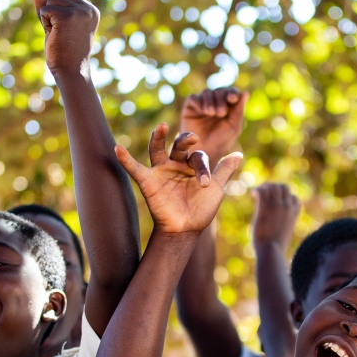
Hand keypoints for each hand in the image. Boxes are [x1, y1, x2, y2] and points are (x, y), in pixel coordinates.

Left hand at [33, 0, 99, 79]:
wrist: (70, 70)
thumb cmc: (64, 51)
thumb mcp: (56, 24)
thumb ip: (48, 7)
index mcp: (91, 10)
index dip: (58, 9)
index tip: (67, 29)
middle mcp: (88, 9)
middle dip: (53, 12)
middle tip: (62, 32)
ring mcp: (79, 12)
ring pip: (50, 0)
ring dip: (48, 17)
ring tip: (59, 34)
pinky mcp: (67, 16)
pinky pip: (45, 9)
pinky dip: (45, 22)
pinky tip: (55, 34)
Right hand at [115, 123, 241, 234]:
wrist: (185, 229)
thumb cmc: (201, 209)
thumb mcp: (216, 188)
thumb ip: (224, 170)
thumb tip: (239, 153)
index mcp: (192, 165)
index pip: (198, 156)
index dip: (203, 167)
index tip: (205, 183)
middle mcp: (175, 164)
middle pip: (178, 145)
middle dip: (185, 141)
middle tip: (192, 138)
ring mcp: (160, 171)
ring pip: (157, 149)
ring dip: (158, 137)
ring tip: (161, 127)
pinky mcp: (147, 181)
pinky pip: (134, 168)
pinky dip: (125, 159)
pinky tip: (117, 148)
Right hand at [180, 88, 248, 158]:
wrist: (204, 151)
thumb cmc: (222, 140)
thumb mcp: (234, 126)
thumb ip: (239, 110)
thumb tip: (246, 92)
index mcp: (228, 105)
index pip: (231, 92)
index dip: (232, 93)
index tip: (232, 99)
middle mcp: (215, 102)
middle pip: (219, 91)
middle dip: (221, 100)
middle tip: (221, 113)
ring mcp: (202, 103)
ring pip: (207, 93)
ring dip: (210, 101)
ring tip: (211, 113)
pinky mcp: (190, 107)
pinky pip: (193, 98)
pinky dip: (199, 102)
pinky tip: (202, 111)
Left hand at [251, 184, 300, 248]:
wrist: (271, 251)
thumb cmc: (276, 249)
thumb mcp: (283, 236)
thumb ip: (282, 228)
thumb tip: (275, 230)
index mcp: (293, 214)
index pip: (294, 198)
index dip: (285, 197)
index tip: (275, 201)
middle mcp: (287, 207)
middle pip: (284, 187)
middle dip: (274, 187)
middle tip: (264, 193)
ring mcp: (277, 205)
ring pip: (273, 186)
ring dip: (264, 187)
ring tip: (257, 194)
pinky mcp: (265, 207)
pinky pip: (261, 191)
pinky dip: (256, 190)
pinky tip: (252, 196)